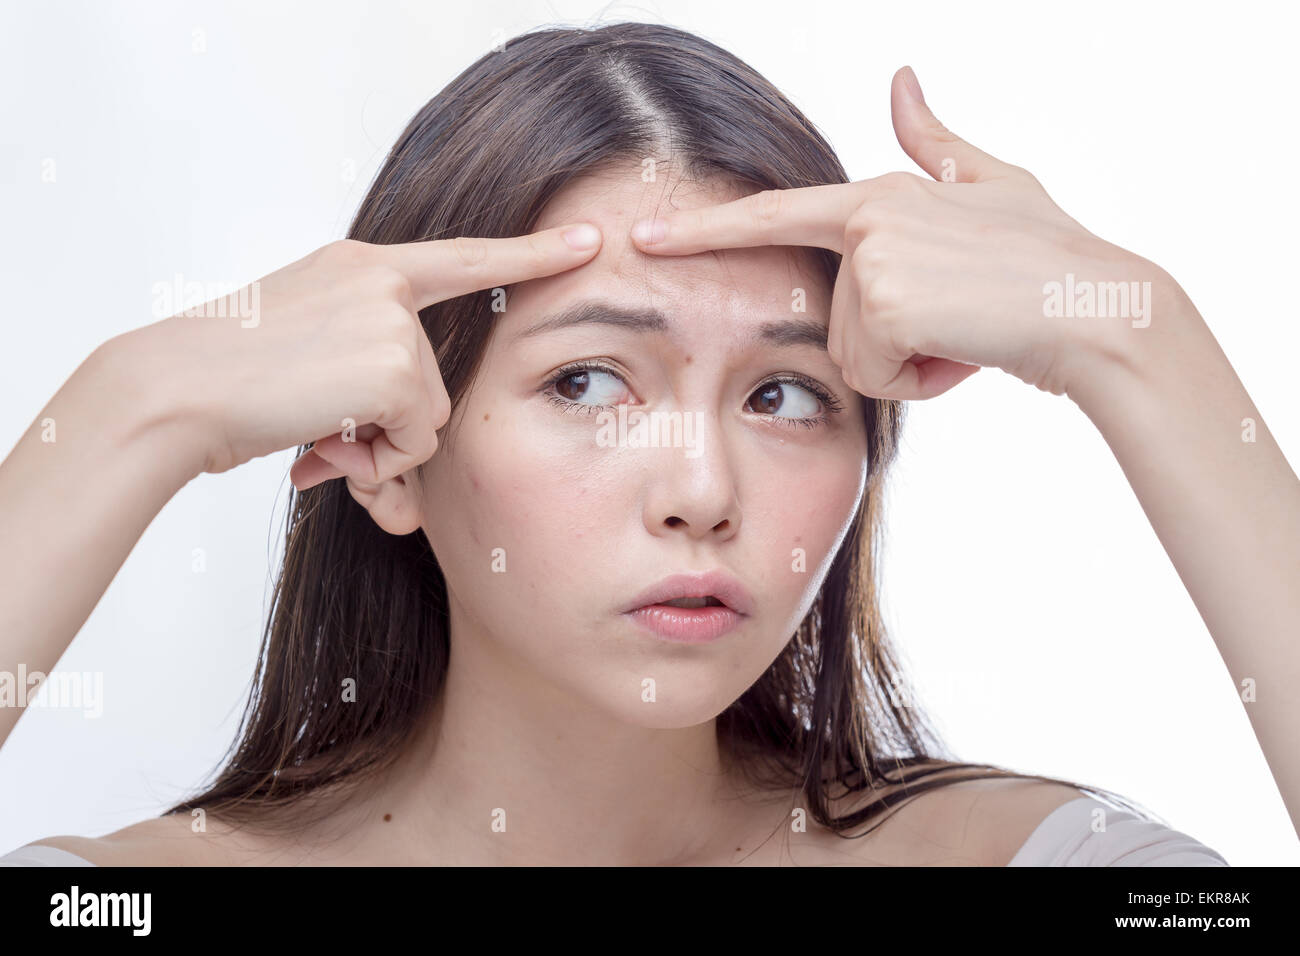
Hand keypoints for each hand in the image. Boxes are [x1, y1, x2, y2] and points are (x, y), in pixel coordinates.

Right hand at [121, 224, 602, 490]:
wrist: (172, 391)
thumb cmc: (225, 380)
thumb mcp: (302, 343)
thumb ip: (361, 357)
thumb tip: (398, 430)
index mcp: (360, 267)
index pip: (462, 256)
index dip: (530, 251)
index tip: (590, 240)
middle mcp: (381, 280)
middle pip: (437, 378)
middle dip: (391, 424)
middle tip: (324, 428)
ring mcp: (390, 318)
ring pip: (429, 414)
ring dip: (379, 443)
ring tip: (314, 428)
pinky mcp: (393, 363)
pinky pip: (417, 438)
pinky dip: (376, 457)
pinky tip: (323, 438)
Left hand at [629, 66, 1171, 400]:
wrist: (1101, 307)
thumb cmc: (1049, 256)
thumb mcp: (992, 185)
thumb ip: (934, 142)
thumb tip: (902, 78)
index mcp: (879, 196)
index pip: (776, 215)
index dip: (706, 231)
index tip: (642, 238)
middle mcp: (868, 218)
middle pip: (836, 321)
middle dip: (896, 344)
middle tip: (964, 319)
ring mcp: (874, 258)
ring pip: (856, 355)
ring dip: (913, 364)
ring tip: (972, 331)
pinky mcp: (885, 302)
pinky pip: (877, 377)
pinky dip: (924, 382)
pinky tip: (971, 349)